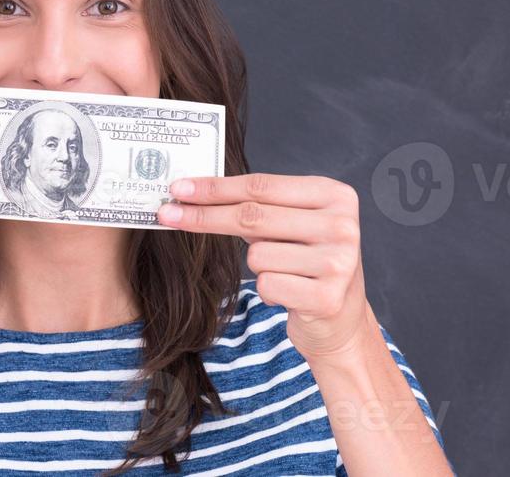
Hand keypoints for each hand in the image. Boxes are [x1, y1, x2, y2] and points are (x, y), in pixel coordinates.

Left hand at [156, 172, 374, 362]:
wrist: (341, 322)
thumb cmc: (306, 263)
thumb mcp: (292, 225)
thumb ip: (258, 206)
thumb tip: (192, 193)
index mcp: (335, 195)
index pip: (261, 186)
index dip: (215, 188)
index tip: (179, 189)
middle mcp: (342, 225)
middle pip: (252, 216)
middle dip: (204, 216)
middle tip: (167, 214)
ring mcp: (339, 262)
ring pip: (257, 255)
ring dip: (259, 266)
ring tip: (286, 273)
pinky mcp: (327, 297)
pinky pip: (267, 285)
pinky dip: (269, 292)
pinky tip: (292, 295)